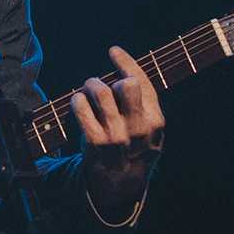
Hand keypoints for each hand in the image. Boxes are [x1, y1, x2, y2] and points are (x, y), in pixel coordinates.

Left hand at [70, 45, 165, 210]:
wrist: (121, 182)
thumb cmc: (132, 146)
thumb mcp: (148, 127)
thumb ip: (142, 101)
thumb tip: (122, 65)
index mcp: (156, 121)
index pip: (143, 82)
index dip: (126, 62)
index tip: (113, 51)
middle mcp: (139, 128)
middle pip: (127, 85)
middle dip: (110, 78)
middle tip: (99, 83)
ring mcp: (118, 136)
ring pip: (101, 92)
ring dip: (91, 85)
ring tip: (88, 92)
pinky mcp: (96, 143)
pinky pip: (81, 107)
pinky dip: (77, 100)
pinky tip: (79, 103)